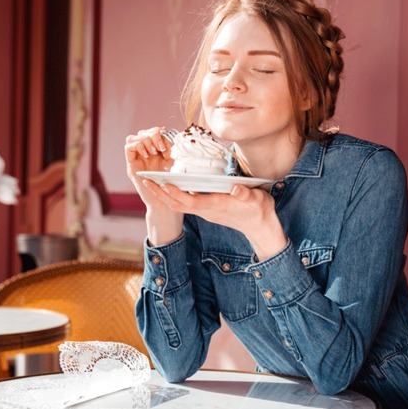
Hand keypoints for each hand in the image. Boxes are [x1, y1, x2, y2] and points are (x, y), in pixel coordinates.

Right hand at [125, 127, 183, 245]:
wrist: (168, 202)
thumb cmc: (177, 184)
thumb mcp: (177, 162)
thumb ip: (174, 148)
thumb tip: (172, 131)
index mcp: (156, 151)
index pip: (151, 132)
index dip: (158, 131)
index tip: (167, 136)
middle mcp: (145, 154)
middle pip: (142, 132)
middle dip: (152, 134)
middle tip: (161, 146)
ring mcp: (137, 159)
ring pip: (132, 137)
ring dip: (145, 140)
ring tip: (155, 150)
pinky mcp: (131, 166)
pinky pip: (128, 147)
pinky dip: (137, 146)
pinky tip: (148, 154)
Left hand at [143, 180, 286, 260]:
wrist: (262, 228)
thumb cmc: (260, 211)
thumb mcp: (257, 200)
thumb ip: (246, 194)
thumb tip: (236, 188)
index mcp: (215, 206)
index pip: (190, 201)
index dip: (175, 193)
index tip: (163, 183)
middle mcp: (206, 210)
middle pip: (177, 204)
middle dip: (160, 193)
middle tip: (145, 180)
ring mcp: (206, 211)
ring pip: (179, 204)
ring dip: (164, 194)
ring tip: (151, 181)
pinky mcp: (208, 210)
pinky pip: (186, 204)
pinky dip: (174, 195)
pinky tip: (170, 185)